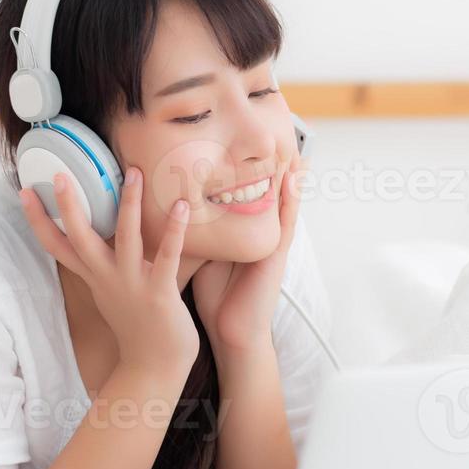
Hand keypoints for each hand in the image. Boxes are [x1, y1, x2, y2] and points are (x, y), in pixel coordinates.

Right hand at [19, 167, 198, 379]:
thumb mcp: (114, 292)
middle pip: (80, 237)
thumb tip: (111, 238)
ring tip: (133, 172)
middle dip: (70, 205)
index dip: (38, 219)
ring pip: (126, 237)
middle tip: (61, 172)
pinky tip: (182, 207)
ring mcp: (132, 284)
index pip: (56, 245)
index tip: (23, 190)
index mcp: (94, 277)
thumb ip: (109, 267)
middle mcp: (107, 278)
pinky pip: (167, 256)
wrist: (154, 367)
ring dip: (129, 203)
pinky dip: (174, 230)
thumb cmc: (139, 326)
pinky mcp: (160, 292)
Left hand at [192, 152, 303, 355]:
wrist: (232, 332)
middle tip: (278, 135)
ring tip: (291, 145)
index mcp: (244, 236)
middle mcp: (261, 235)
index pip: (249, 196)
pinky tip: (293, 179)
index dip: (252, 171)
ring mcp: (272, 243)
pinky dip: (291, 199)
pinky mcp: (277, 254)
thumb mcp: (205, 255)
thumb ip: (198, 233)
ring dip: (288, 175)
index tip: (251, 143)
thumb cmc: (217, 297)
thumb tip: (174, 206)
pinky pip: (287, 221)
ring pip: (282, 202)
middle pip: (270, 194)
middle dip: (275, 167)